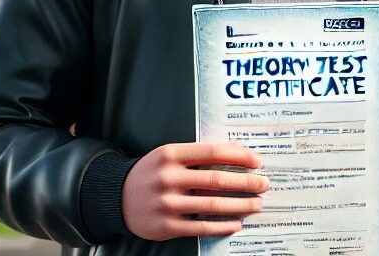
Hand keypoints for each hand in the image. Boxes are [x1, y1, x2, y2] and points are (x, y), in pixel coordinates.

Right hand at [122, 143, 269, 240]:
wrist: (115, 197)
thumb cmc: (152, 173)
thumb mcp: (169, 156)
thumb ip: (198, 155)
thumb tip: (239, 155)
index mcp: (171, 154)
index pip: (214, 152)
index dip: (240, 156)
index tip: (258, 162)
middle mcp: (168, 177)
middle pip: (217, 180)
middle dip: (246, 183)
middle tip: (264, 185)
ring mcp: (166, 203)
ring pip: (213, 205)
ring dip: (240, 205)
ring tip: (256, 204)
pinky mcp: (166, 225)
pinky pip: (201, 226)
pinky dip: (223, 226)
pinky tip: (236, 224)